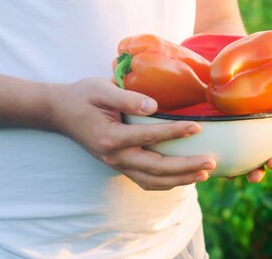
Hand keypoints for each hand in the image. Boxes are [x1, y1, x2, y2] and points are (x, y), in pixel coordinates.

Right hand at [46, 78, 215, 189]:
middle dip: (186, 166)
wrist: (60, 112)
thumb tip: (153, 106)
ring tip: (205, 174)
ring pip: (153, 180)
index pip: (148, 136)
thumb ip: (127, 98)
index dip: (174, 132)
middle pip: (156, 168)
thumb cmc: (83, 96)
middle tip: (211, 162)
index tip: (198, 128)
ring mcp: (117, 164)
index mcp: (110, 137)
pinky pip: (146, 180)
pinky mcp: (120, 166)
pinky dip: (167, 182)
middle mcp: (114, 156)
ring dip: (180, 179)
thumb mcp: (100, 89)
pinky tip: (185, 178)